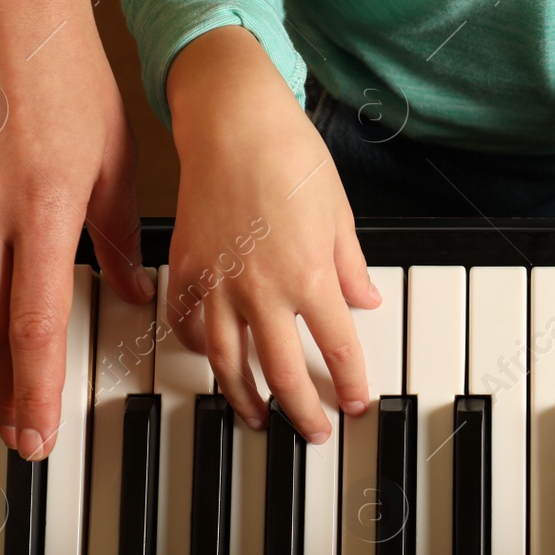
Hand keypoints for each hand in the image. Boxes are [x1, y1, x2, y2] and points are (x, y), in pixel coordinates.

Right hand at [166, 26, 378, 440]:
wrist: (233, 121)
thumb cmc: (290, 156)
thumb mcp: (339, 214)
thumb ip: (351, 266)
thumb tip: (367, 300)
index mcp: (309, 277)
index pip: (339, 349)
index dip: (351, 384)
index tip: (357, 404)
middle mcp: (262, 289)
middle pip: (283, 372)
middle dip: (301, 411)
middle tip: (312, 433)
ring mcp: (219, 282)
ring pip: (229, 362)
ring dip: (245, 397)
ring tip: (257, 417)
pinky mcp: (187, 267)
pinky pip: (188, 323)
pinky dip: (197, 347)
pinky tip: (209, 358)